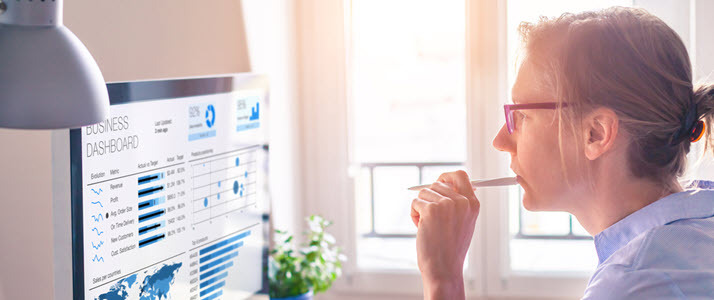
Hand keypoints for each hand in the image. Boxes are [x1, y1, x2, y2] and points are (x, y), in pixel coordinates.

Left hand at [410, 170, 479, 299]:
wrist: (444, 268)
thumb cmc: (450, 248)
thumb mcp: (463, 222)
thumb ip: (458, 202)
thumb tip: (444, 182)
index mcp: (472, 204)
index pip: (460, 175)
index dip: (446, 177)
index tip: (439, 182)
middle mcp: (462, 201)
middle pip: (437, 184)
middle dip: (429, 198)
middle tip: (432, 218)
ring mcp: (446, 205)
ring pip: (424, 193)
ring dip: (421, 208)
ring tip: (428, 226)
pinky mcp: (430, 210)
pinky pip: (415, 203)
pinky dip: (414, 215)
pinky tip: (421, 229)